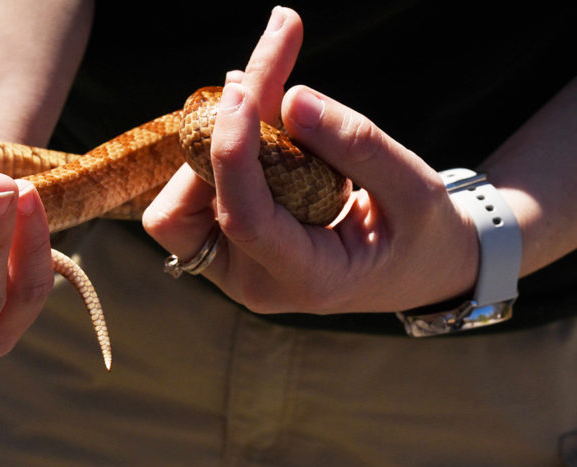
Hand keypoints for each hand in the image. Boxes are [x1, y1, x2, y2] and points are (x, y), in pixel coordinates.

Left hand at [144, 6, 478, 313]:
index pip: (244, 220)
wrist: (408, 269)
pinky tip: (255, 118)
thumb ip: (359, 147)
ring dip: (216, 134)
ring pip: (180, 200)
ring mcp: (230, 267)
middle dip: (226, 125)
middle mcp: (253, 282)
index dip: (233, 152)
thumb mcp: (415, 190)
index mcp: (306, 280)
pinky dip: (216, 148)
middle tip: (272, 51)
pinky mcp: (220, 245)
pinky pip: (190, 195)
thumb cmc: (418, 234)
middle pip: (196, 205)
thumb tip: (292, 100)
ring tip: (264, 87)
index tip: (243, 88)